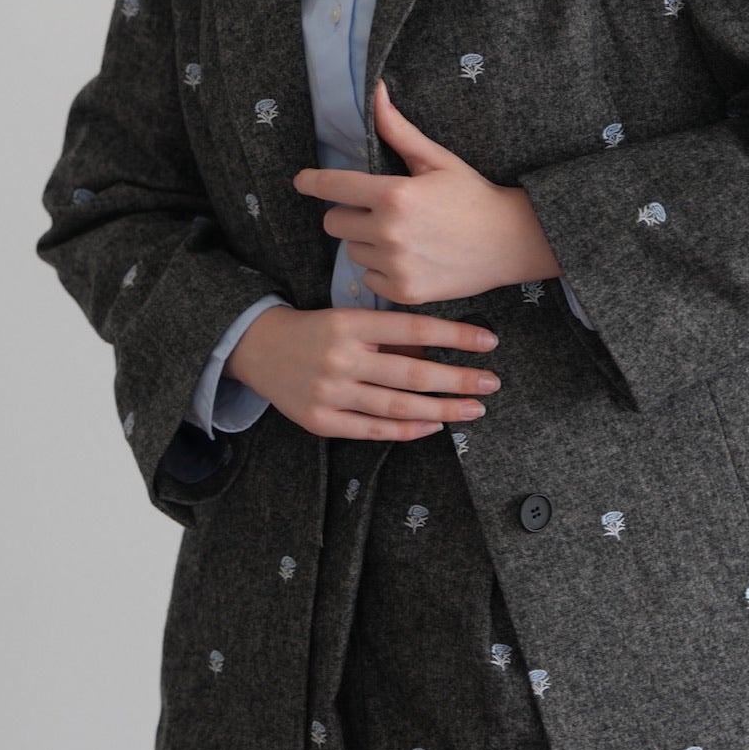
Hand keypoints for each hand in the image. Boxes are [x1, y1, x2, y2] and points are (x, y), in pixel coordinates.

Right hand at [225, 305, 501, 441]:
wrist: (257, 348)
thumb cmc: (314, 330)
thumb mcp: (348, 318)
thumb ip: (388, 335)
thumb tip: (439, 350)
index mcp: (349, 323)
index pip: (413, 329)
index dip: (455, 335)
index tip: (489, 342)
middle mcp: (340, 358)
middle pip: (411, 373)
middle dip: (458, 380)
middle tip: (491, 383)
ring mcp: (329, 392)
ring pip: (397, 407)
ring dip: (442, 410)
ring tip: (473, 408)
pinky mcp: (320, 421)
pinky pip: (372, 430)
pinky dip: (407, 431)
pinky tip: (434, 426)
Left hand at [291, 77, 560, 304]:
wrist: (510, 242)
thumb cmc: (472, 196)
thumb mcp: (436, 159)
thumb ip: (397, 130)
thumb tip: (376, 92)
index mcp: (394, 195)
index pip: (334, 186)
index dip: (312, 182)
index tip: (302, 181)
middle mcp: (389, 232)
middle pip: (334, 223)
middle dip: (348, 213)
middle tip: (377, 211)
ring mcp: (395, 265)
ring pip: (352, 251)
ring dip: (366, 242)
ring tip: (400, 235)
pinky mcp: (403, 291)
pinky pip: (368, 279)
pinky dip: (381, 269)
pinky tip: (408, 258)